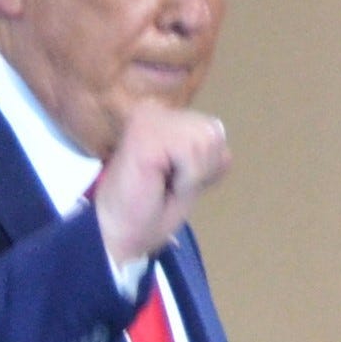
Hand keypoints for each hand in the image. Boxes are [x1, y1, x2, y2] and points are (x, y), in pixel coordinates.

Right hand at [92, 104, 230, 269]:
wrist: (121, 231)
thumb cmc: (154, 207)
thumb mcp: (196, 171)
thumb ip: (209, 147)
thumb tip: (218, 131)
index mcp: (165, 117)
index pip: (215, 131)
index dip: (208, 165)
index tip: (177, 180)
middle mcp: (155, 110)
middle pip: (214, 132)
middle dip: (201, 167)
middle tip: (169, 182)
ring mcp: (147, 119)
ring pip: (205, 140)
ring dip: (191, 173)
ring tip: (164, 181)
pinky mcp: (143, 134)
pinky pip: (190, 151)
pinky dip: (184, 176)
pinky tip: (160, 180)